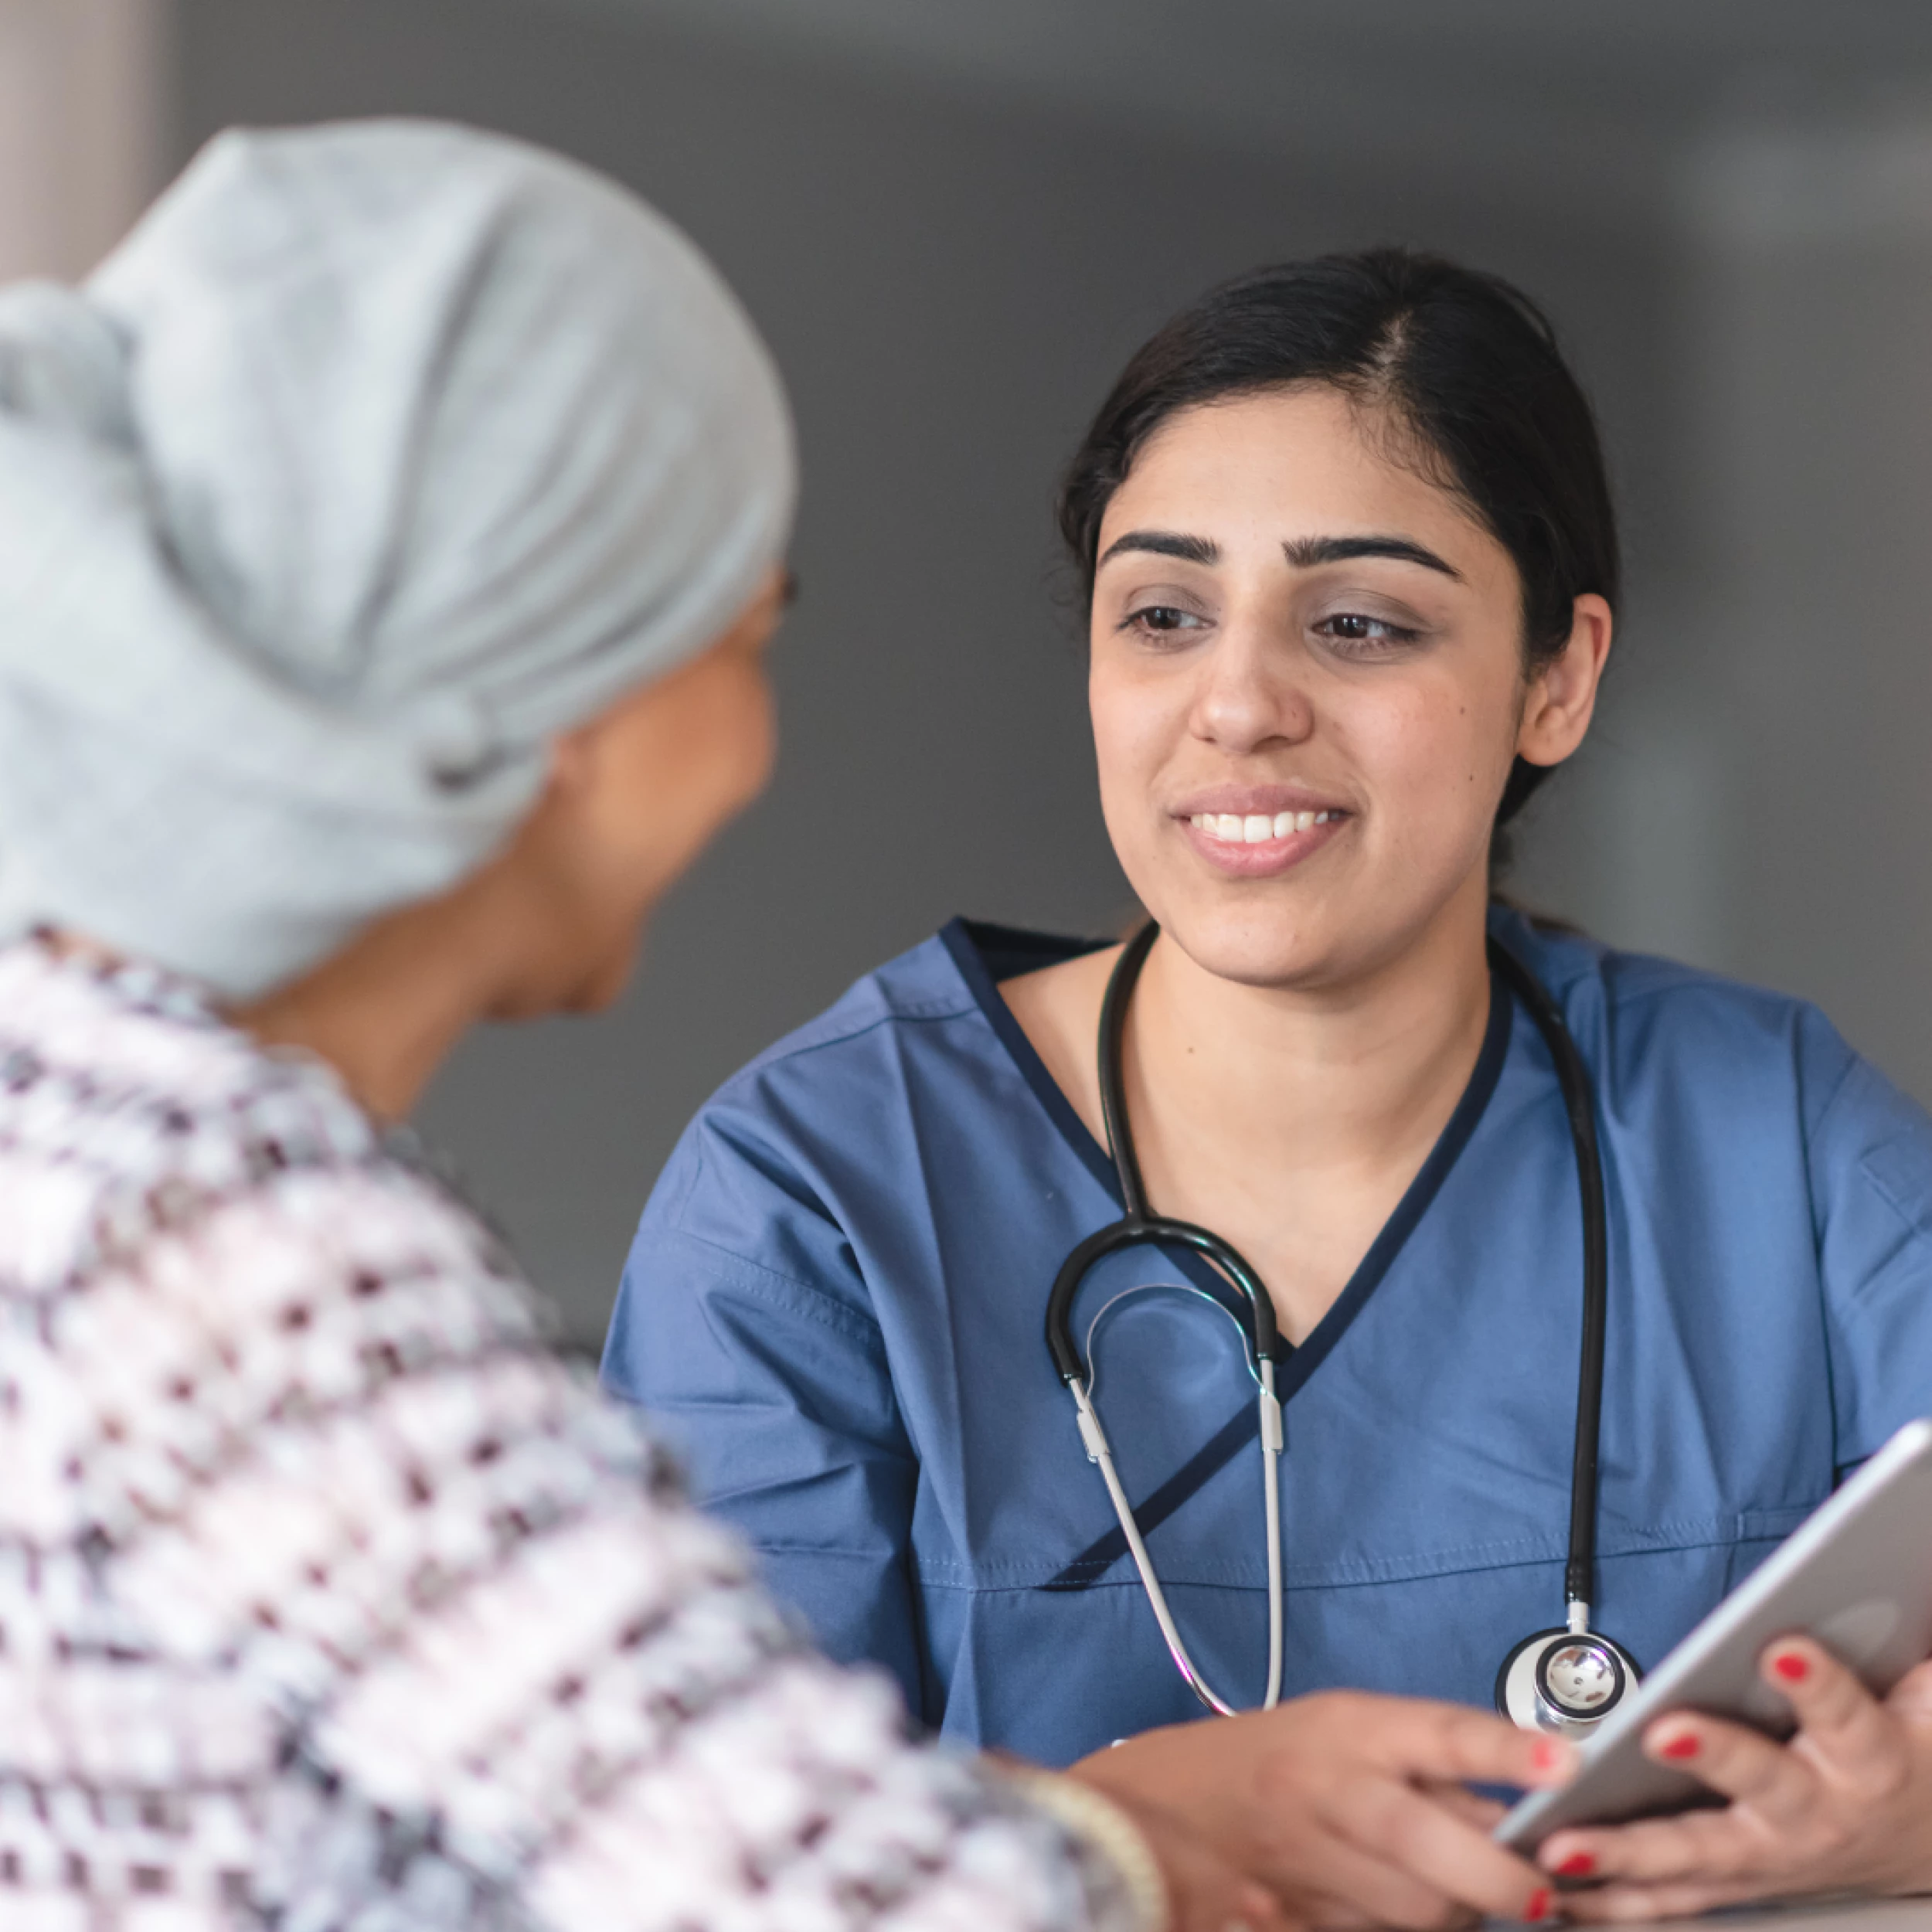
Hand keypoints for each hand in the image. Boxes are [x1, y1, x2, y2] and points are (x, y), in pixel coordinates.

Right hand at [1066, 1690, 1575, 1929]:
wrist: (1169, 1802)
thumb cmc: (1280, 1753)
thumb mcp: (1352, 1728)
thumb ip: (1433, 1766)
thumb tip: (1528, 1810)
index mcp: (1351, 1729)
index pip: (1439, 1733)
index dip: (1504, 1751)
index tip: (1566, 1763)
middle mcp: (1329, 1791)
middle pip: (1427, 1849)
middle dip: (1497, 1879)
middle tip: (1543, 1890)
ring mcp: (1309, 1863)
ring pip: (1414, 1911)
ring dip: (1460, 1910)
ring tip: (1472, 1888)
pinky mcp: (1296, 1918)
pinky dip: (1410, 1927)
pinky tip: (1410, 1903)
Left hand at [1539, 1636, 1931, 1919]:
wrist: (1930, 1841)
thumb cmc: (1910, 1750)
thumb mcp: (1922, 1695)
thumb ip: (1901, 1648)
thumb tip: (1888, 1575)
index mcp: (1872, 1760)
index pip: (1846, 1715)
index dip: (1816, 1685)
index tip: (1782, 1648)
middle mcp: (1821, 1814)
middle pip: (1765, 1788)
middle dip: (1714, 1760)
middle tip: (1663, 1731)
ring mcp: (1777, 1858)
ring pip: (1701, 1857)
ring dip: (1631, 1854)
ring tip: (1566, 1844)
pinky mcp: (1743, 1882)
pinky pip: (1678, 1897)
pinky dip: (1619, 1899)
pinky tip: (1563, 1894)